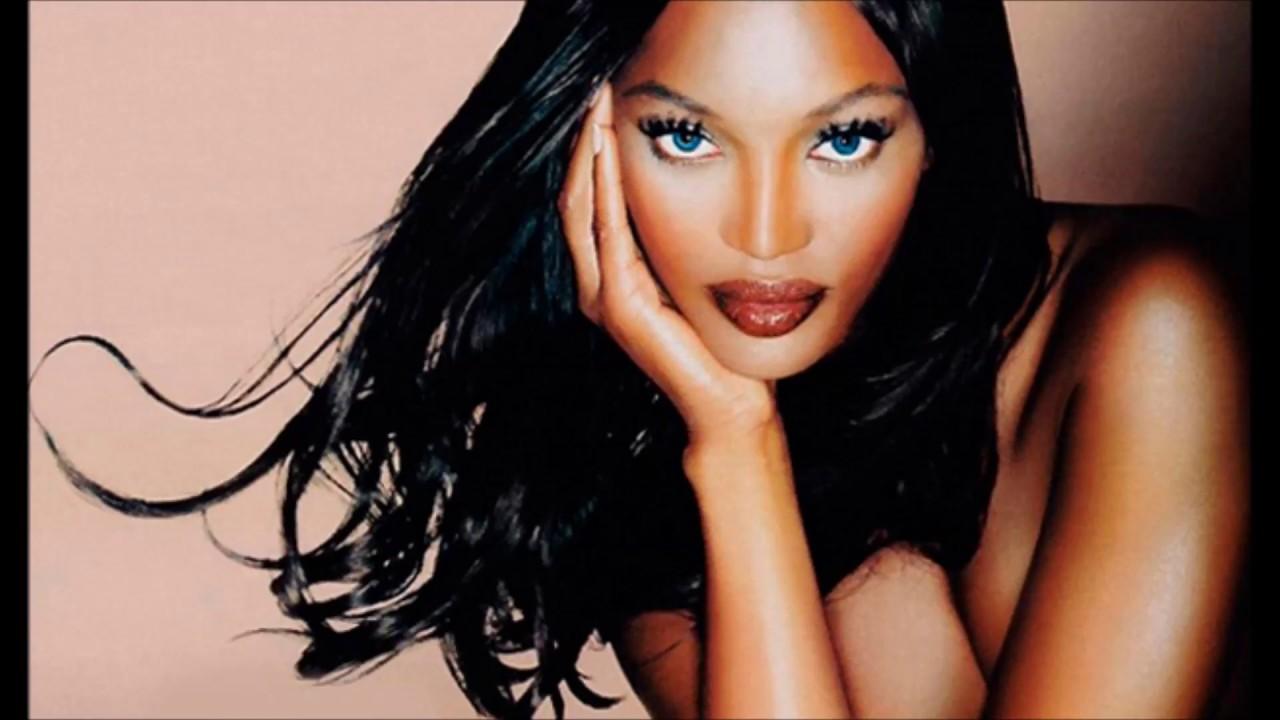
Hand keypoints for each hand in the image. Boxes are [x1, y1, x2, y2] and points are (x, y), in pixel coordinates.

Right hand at [557, 82, 775, 446]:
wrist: (729, 403)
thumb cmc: (719, 344)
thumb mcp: (692, 277)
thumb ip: (673, 243)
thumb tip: (686, 184)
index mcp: (610, 279)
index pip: (589, 202)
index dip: (592, 152)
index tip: (607, 104)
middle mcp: (595, 287)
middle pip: (575, 197)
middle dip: (586, 142)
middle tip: (599, 91)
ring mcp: (602, 298)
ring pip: (581, 209)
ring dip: (591, 155)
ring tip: (599, 109)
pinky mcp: (621, 307)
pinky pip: (607, 234)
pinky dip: (606, 189)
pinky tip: (611, 153)